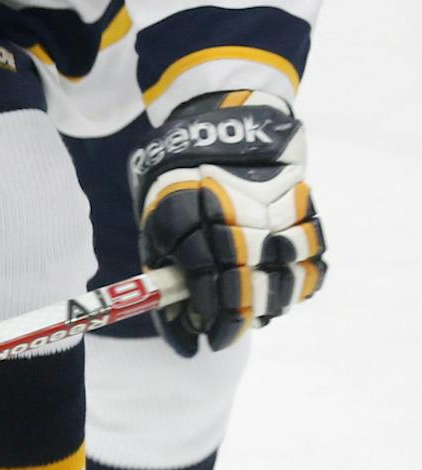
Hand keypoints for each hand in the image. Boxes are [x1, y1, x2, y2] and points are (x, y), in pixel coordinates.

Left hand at [130, 90, 326, 355]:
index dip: (206, 323)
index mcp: (189, 220)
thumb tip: (180, 331)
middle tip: (225, 332)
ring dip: (268, 305)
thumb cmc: (177, 183)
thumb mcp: (154, 224)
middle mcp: (237, 218)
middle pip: (248, 291)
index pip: (206, 290)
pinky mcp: (306, 210)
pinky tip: (279, 286)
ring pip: (285, 282)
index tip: (203, 342)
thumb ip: (165, 274)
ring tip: (251, 311)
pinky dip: (299, 282)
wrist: (220, 126)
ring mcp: (276, 213)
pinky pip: (314, 261)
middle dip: (235, 321)